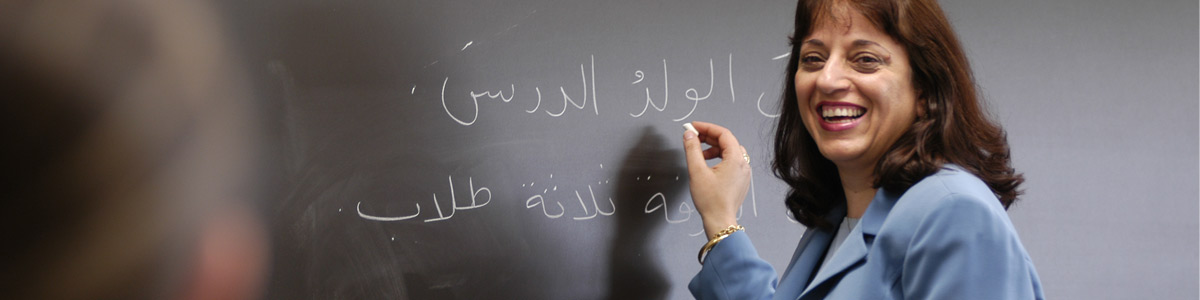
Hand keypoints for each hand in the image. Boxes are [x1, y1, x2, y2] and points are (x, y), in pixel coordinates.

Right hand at [682, 121, 750, 237]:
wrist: (719, 221)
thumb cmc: (710, 200)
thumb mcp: (696, 171)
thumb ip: (692, 149)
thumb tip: (689, 134)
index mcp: (736, 159)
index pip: (723, 134)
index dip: (707, 128)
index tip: (693, 127)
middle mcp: (744, 164)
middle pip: (728, 142)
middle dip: (709, 138)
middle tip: (694, 137)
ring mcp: (744, 173)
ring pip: (730, 151)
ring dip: (714, 148)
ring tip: (699, 154)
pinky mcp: (741, 180)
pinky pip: (732, 162)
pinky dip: (720, 158)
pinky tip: (708, 165)